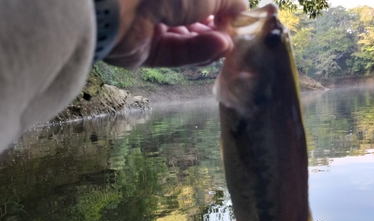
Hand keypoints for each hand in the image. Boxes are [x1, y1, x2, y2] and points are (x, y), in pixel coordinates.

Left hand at [104, 0, 247, 67]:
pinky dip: (197, 51)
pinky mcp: (145, 50)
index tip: (240, 20)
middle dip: (218, 28)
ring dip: (210, 42)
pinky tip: (217, 49)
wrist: (121, 4)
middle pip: (195, 19)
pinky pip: (175, 53)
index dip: (224, 9)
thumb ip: (231, 1)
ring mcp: (151, 25)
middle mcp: (161, 2)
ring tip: (227, 45)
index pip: (203, 0)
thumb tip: (242, 12)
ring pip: (187, 39)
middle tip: (235, 36)